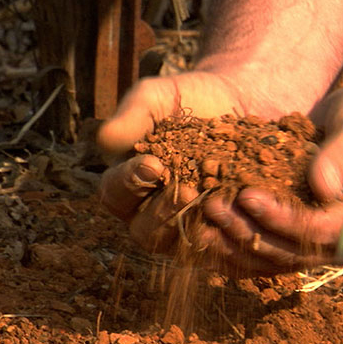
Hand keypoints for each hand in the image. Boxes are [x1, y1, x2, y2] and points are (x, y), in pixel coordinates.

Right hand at [98, 70, 271, 255]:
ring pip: (178, 243)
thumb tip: (106, 140)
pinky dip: (224, 236)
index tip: (153, 164)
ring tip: (212, 204)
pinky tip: (237, 216)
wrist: (235, 104)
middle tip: (187, 191)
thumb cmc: (188, 100)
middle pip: (144, 231)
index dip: (129, 184)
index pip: (115, 194)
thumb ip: (131, 115)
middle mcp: (151, 209)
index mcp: (128, 182)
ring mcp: (184, 222)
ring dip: (194, 228)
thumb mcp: (157, 98)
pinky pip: (216, 245)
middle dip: (162, 213)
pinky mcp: (216, 228)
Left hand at [204, 62, 342, 274]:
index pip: (322, 232)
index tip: (247, 197)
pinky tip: (206, 227)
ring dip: (233, 240)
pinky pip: (265, 243)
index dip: (283, 219)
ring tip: (200, 218)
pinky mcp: (296, 228)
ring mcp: (318, 238)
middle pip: (290, 251)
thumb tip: (322, 187)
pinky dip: (235, 238)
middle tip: (212, 206)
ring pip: (272, 255)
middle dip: (247, 232)